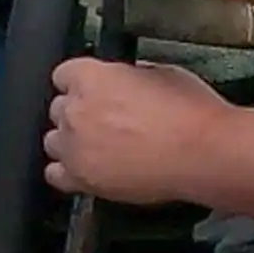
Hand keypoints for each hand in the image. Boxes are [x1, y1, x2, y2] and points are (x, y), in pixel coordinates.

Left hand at [44, 57, 229, 206]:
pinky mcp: (82, 179)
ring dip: (70, 142)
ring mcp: (75, 147)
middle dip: (76, 113)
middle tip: (102, 121)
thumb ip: (129, 76)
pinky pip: (55, 175)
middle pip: (57, 108)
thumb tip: (126, 82)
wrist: (200, 151)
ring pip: (53, 141)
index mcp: (92, 77)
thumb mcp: (160, 73)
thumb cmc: (187, 111)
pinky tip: (86, 170)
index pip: (63, 75)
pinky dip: (66, 172)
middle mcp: (76, 110)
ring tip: (95, 148)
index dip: (80, 83)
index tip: (91, 89)